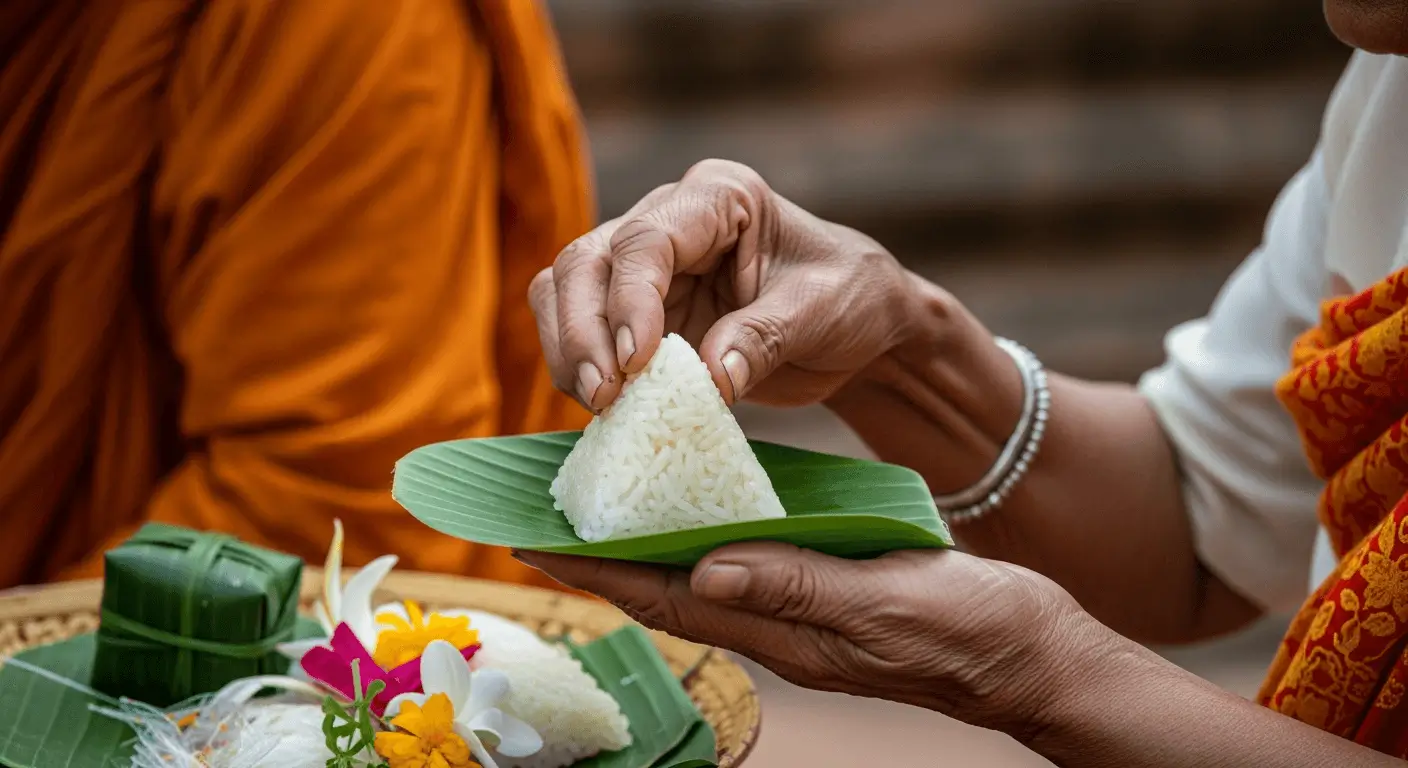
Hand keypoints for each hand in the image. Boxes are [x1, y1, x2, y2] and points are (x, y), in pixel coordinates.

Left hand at [514, 543, 1106, 736]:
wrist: (1027, 651)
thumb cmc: (965, 631)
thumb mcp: (881, 603)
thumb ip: (796, 587)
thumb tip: (705, 569)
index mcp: (778, 630)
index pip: (661, 596)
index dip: (593, 568)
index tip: (528, 536)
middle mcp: (773, 621)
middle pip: (665, 584)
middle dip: (600, 550)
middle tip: (544, 504)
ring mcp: (797, 606)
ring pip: (699, 569)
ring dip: (645, 536)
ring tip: (599, 494)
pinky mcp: (825, 585)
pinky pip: (746, 556)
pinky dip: (705, 526)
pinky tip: (698, 499)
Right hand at [528, 159, 925, 409]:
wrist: (861, 330)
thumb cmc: (851, 299)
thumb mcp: (823, 312)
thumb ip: (764, 337)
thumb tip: (711, 376)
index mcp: (719, 197)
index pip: (646, 239)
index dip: (629, 300)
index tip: (634, 362)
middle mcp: (668, 220)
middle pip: (587, 261)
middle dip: (582, 330)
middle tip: (603, 396)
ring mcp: (644, 268)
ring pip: (566, 290)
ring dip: (568, 349)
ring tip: (600, 405)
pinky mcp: (634, 314)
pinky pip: (580, 330)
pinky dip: (578, 367)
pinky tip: (606, 408)